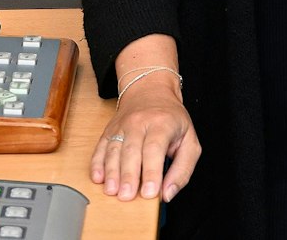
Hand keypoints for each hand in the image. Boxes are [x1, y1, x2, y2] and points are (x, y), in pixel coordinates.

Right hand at [91, 75, 199, 202]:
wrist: (151, 90)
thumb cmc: (172, 119)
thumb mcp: (190, 141)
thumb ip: (183, 170)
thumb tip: (168, 193)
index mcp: (162, 123)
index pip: (154, 149)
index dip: (151, 172)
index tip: (150, 192)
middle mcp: (139, 122)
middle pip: (131, 151)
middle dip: (128, 176)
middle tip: (127, 196)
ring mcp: (121, 125)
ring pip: (114, 149)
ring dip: (111, 172)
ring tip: (112, 191)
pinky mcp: (109, 130)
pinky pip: (101, 147)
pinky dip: (97, 163)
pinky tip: (98, 177)